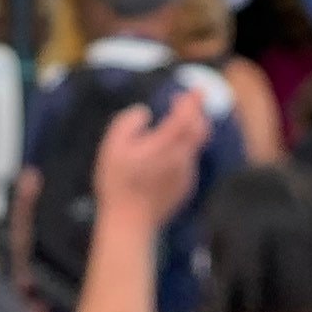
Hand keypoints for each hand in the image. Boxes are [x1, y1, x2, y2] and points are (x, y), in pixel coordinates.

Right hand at [95, 91, 210, 229]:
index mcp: (164, 145)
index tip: (197, 89)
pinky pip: (188, 163)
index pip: (186, 116)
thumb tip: (145, 113)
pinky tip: (161, 159)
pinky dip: (181, 152)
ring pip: (193, 146)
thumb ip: (129, 122)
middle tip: (180, 104)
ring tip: (166, 132)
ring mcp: (185, 175)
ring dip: (186, 133)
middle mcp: (181, 158)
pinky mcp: (185, 188)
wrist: (129, 222)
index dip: (193, 101)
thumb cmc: (117, 183)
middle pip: (199, 129)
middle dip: (194, 113)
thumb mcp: (112, 146)